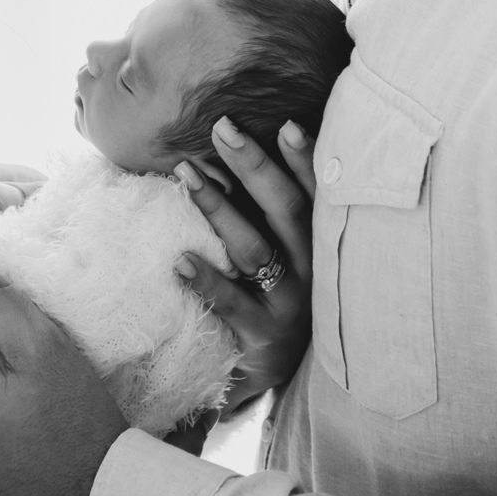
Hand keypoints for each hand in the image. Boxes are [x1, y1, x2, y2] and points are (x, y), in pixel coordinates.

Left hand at [175, 118, 314, 411]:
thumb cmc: (270, 292)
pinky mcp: (262, 337)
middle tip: (222, 128)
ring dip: (219, 209)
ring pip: (254, 250)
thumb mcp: (278, 250)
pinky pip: (233, 305)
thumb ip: (262, 210)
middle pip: (285, 210)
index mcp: (316, 242)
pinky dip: (209, 282)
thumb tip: (223, 150)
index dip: (306, 160)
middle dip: (254, 165)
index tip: (287, 124)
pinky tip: (181, 263)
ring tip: (187, 176)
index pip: (315, 194)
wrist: (272, 371)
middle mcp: (310, 269)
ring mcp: (288, 304)